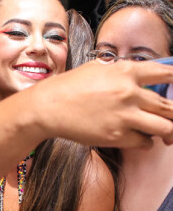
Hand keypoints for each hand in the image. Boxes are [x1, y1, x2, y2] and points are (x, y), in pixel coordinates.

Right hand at [32, 60, 172, 147]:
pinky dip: (144, 140)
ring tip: (158, 130)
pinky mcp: (117, 136)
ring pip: (164, 127)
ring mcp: (124, 116)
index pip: (167, 73)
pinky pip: (144, 142)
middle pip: (170, 106)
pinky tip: (134, 135)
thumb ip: (121, 70)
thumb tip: (139, 76)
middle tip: (169, 116)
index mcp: (125, 72)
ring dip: (165, 130)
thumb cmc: (70, 85)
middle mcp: (129, 92)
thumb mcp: (96, 68)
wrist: (49, 106)